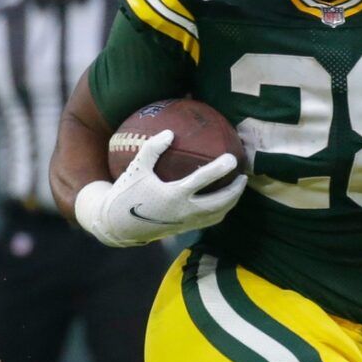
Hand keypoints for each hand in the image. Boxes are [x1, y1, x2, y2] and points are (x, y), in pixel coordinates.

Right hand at [73, 129, 245, 247]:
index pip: (202, 181)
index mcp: (173, 195)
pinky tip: (222, 200)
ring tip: (238, 188)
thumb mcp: (136, 168)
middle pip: (219, 203)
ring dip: (231, 202)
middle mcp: (183, 211)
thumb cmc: (127, 192)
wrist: (119, 224)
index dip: (219, 169)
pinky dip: (219, 211)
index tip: (232, 158)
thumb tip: (169, 132)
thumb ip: (152, 149)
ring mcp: (185, 222)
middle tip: (243, 176)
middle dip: (235, 191)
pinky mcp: (184, 229)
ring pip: (217, 215)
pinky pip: (208, 221)